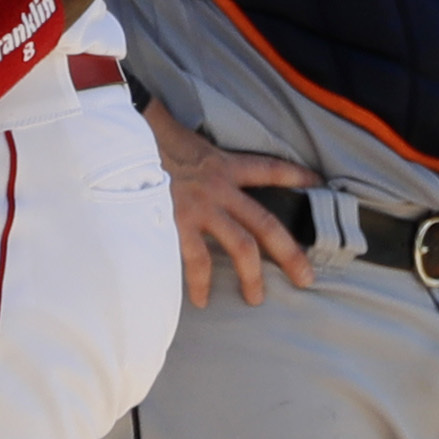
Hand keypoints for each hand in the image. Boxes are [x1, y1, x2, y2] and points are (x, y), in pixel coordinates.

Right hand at [145, 99, 317, 307]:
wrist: (121, 138)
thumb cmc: (148, 139)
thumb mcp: (184, 143)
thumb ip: (197, 158)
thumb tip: (193, 163)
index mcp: (223, 165)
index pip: (269, 168)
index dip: (296, 176)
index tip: (318, 184)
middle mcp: (220, 188)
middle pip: (266, 223)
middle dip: (290, 252)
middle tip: (306, 278)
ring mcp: (201, 207)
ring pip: (242, 247)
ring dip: (252, 276)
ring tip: (255, 298)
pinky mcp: (179, 222)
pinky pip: (197, 260)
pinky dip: (201, 282)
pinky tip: (203, 299)